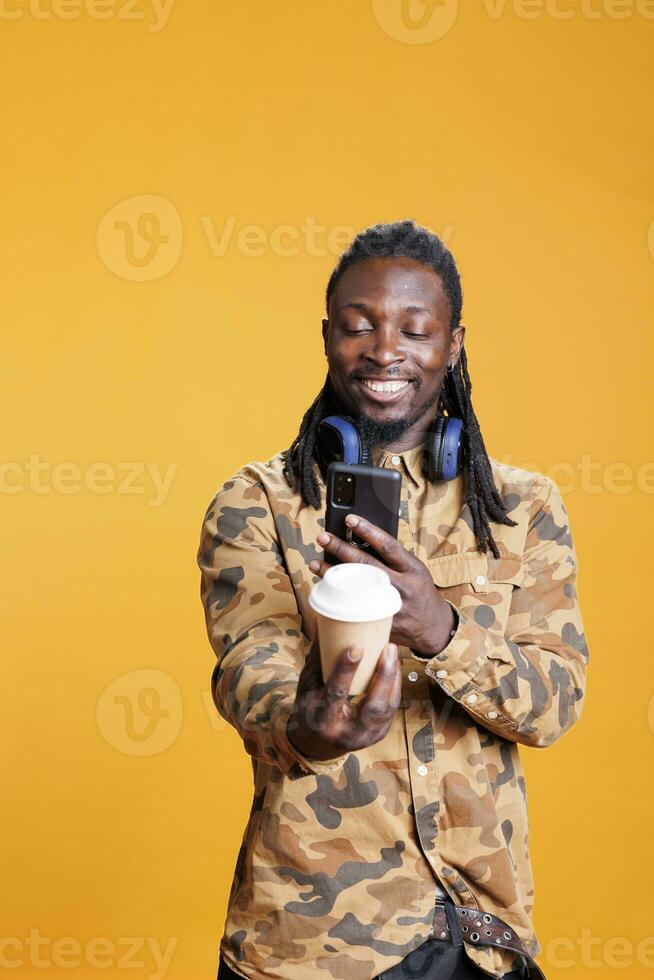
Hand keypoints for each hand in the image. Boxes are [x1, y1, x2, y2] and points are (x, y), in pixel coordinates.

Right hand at [287, 637, 401, 761]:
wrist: (315, 745)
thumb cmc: (309, 707)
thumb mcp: (307, 685)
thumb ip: (317, 657)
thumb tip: (324, 621)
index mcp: (323, 720)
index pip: (336, 694)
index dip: (347, 671)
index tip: (357, 648)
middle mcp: (346, 733)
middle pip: (372, 706)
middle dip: (384, 676)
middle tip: (388, 648)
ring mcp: (365, 737)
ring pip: (386, 709)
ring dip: (393, 679)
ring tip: (392, 653)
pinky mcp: (377, 735)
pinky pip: (390, 709)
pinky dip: (394, 688)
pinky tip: (394, 668)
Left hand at [309, 514, 455, 655]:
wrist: (433, 627)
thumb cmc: (419, 592)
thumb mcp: (415, 570)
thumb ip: (393, 559)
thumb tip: (361, 540)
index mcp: (412, 569)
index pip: (388, 546)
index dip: (368, 531)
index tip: (349, 519)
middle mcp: (403, 586)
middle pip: (367, 564)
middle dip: (341, 548)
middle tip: (323, 538)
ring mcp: (391, 606)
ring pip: (356, 587)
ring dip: (332, 574)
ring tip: (315, 563)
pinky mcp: (381, 622)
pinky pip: (356, 608)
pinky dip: (339, 598)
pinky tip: (325, 589)